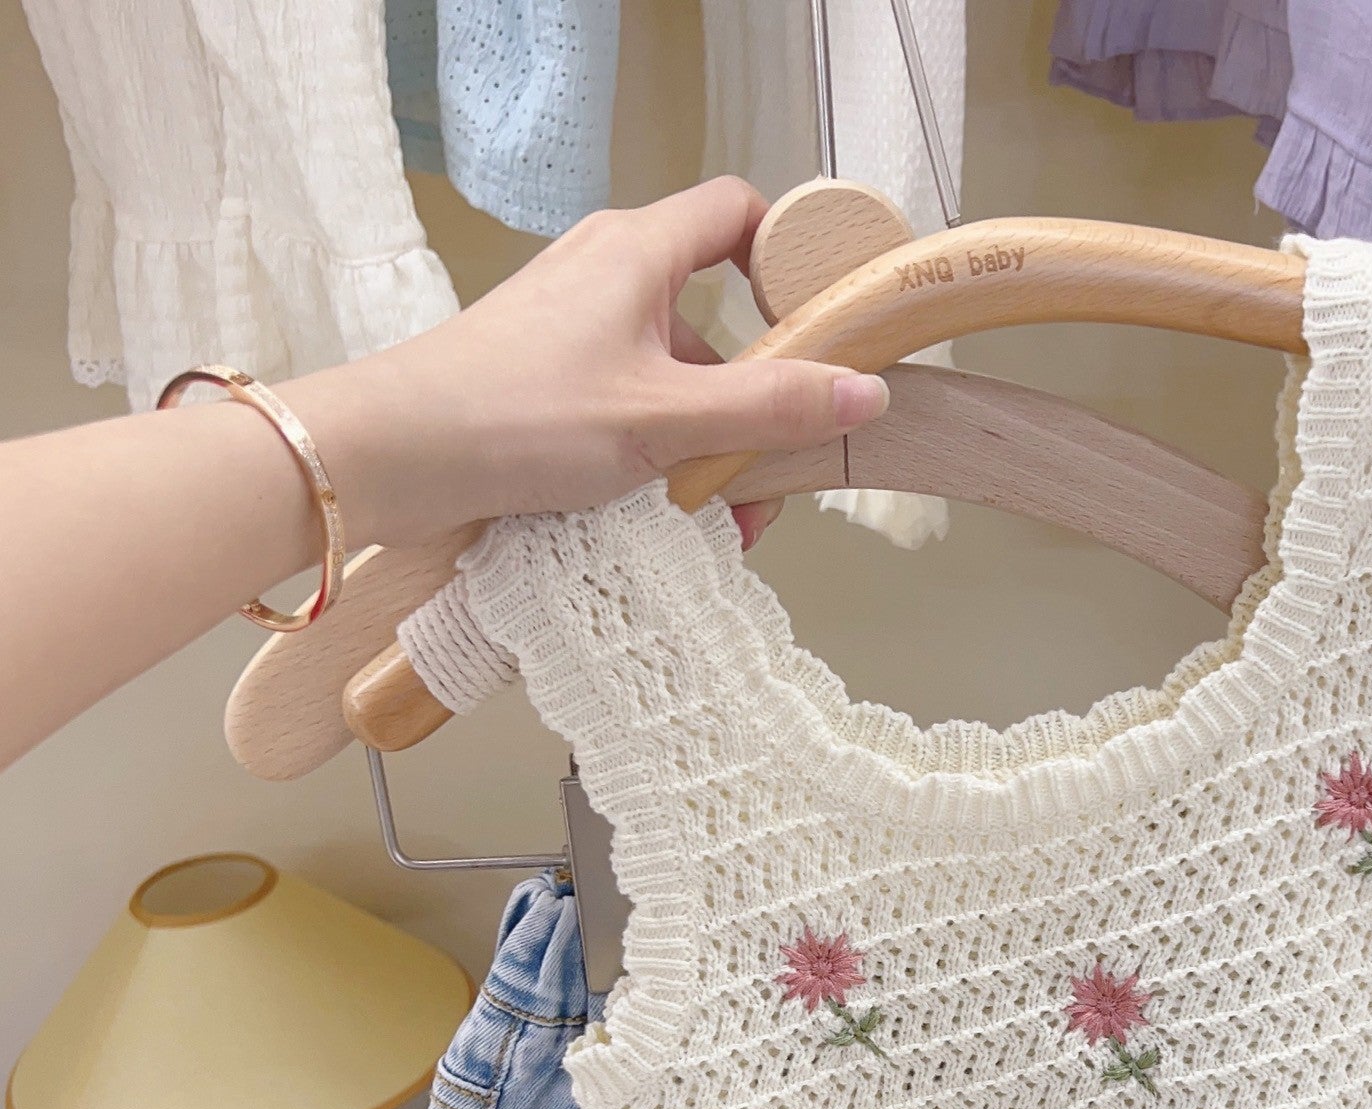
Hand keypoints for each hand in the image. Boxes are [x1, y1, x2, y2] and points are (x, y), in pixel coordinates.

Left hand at [280, 176, 890, 551]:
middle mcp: (607, 273)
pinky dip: (659, 454)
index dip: (786, 258)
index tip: (817, 330)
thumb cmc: (520, 418)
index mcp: (639, 250)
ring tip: (720, 522)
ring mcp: (573, 327)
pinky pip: (630, 404)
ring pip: (674, 375)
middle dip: (755, 397)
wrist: (392, 457)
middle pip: (715, 316)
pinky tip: (666, 519)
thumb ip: (770, 407)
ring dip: (709, 444)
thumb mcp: (665, 419)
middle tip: (773, 466)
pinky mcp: (547, 378)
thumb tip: (867, 390)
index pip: (737, 211)